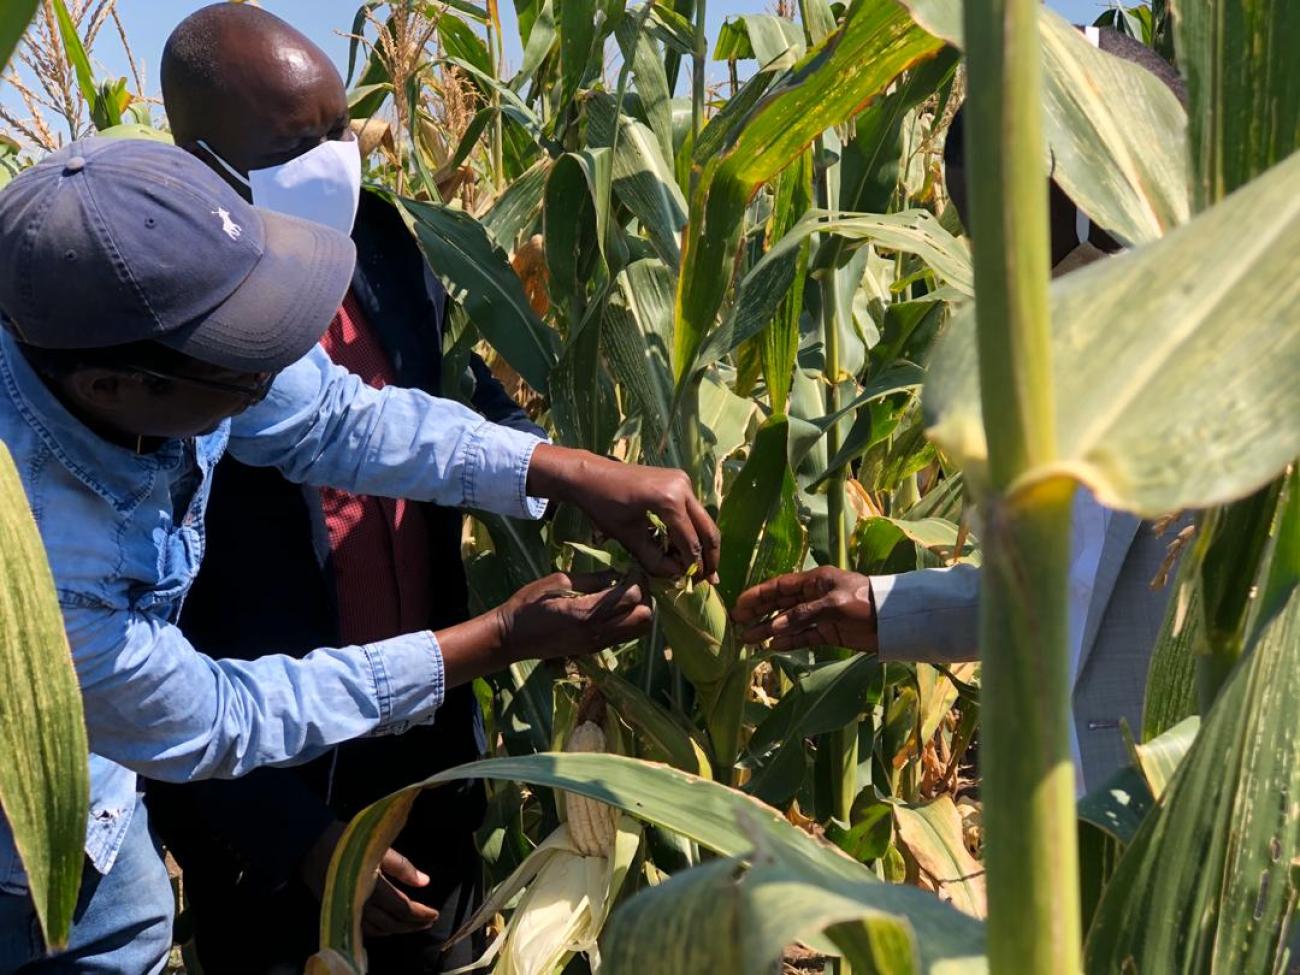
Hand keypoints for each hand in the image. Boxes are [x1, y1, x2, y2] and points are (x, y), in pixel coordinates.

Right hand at [301, 822, 438, 937]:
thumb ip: (402, 867)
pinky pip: (363, 930)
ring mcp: (347, 911)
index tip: (434, 912)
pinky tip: (389, 926)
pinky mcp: (339, 912)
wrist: (310, 845)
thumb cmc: (346, 842)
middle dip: (413, 925)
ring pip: (378, 930)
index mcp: (371, 887)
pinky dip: (380, 931)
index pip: (401, 908)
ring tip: (414, 924)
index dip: (420, 913)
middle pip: (392, 924)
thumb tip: (424, 882)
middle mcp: (359, 905)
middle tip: (429, 921)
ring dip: (398, 930)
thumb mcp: (378, 847)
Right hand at [495, 571, 652, 661]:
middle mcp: (597, 633)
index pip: (631, 597)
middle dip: (644, 595)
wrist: (511, 638)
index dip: (636, 579)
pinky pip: (626, 636)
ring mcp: (597, 645)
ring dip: (639, 610)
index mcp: (585, 614)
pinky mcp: (595, 650)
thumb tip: (617, 573)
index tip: (628, 568)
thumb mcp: (555, 582)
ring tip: (624, 594)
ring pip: (640, 630)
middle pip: (644, 617)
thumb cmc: (527, 605)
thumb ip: (590, 579)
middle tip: (630, 581)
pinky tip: (614, 607)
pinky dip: (629, 620)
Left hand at [528, 445, 718, 579]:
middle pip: (707, 528)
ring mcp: (683, 481)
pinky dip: (691, 531)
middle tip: (712, 580)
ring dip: (702, 545)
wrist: (590, 474)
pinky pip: (692, 511)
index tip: (693, 584)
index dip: (693, 566)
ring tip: (700, 569)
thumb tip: (677, 574)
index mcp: (669, 500)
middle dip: (710, 557)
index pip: (690, 541)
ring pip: (703, 520)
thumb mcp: (627, 537)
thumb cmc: (603, 505)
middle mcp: (683, 487)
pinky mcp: (679, 481)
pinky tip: (685, 549)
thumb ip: (653, 559)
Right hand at [731, 567, 878, 652]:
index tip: (739, 605)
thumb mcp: (834, 604)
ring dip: (768, 630)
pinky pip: (802, 637)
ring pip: (787, 622)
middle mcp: (813, 596)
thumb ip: (803, 615)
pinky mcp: (828, 632)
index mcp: (814, 581)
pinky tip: (772, 646)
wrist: (893, 620)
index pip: (779, 587)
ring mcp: (819, 615)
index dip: (758, 595)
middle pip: (779, 604)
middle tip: (737, 624)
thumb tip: (774, 627)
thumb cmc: (864, 602)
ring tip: (748, 640)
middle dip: (758, 613)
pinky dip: (788, 641)